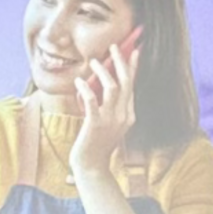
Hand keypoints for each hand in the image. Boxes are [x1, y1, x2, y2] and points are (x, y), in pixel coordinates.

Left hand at [67, 35, 139, 181]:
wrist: (91, 167)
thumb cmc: (97, 145)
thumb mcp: (108, 124)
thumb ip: (108, 107)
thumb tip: (99, 85)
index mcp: (129, 115)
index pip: (132, 86)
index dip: (133, 67)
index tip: (134, 50)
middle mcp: (123, 116)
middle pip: (125, 82)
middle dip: (121, 61)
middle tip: (113, 46)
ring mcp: (111, 120)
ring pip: (112, 87)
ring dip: (103, 71)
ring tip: (94, 61)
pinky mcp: (96, 124)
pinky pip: (92, 100)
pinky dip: (85, 88)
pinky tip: (78, 81)